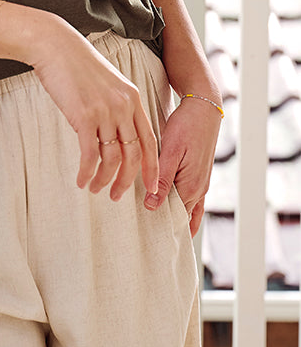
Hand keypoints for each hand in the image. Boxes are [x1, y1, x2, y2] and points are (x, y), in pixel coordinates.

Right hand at [31, 22, 159, 201]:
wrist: (55, 46)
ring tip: (94, 188)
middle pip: (134, 154)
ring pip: (112, 158)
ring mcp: (105, 111)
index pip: (150, 140)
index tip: (151, 186)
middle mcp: (123, 106)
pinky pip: (90, 154)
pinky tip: (81, 180)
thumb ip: (116, 106)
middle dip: (128, 180)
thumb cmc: (76, 64)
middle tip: (118, 196)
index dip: (152, 166)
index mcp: (132, 98)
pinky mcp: (84, 116)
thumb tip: (114, 134)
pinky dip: (86, 172)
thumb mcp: (106, 83)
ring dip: (104, 180)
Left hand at [144, 94, 220, 235]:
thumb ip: (162, 179)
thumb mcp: (170, 151)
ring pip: (185, 208)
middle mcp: (198, 189)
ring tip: (153, 227)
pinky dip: (181, 207)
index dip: (158, 226)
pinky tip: (170, 209)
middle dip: (163, 224)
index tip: (141, 236)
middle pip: (179, 216)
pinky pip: (191, 199)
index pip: (173, 217)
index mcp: (190, 187)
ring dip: (172, 216)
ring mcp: (200, 182)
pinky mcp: (198, 174)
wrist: (204, 108)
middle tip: (142, 237)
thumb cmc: (186, 126)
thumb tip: (152, 206)